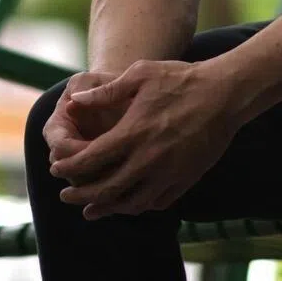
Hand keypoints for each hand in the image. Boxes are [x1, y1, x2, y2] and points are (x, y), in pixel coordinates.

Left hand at [50, 59, 240, 219]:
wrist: (224, 94)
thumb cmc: (181, 79)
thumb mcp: (141, 74)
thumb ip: (106, 91)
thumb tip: (75, 100)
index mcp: (133, 132)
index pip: (90, 160)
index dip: (69, 167)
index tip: (56, 168)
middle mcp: (148, 159)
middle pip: (105, 189)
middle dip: (80, 195)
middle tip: (66, 197)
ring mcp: (168, 173)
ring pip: (129, 203)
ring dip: (106, 208)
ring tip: (92, 208)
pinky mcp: (185, 180)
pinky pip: (155, 203)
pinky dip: (136, 206)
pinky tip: (128, 202)